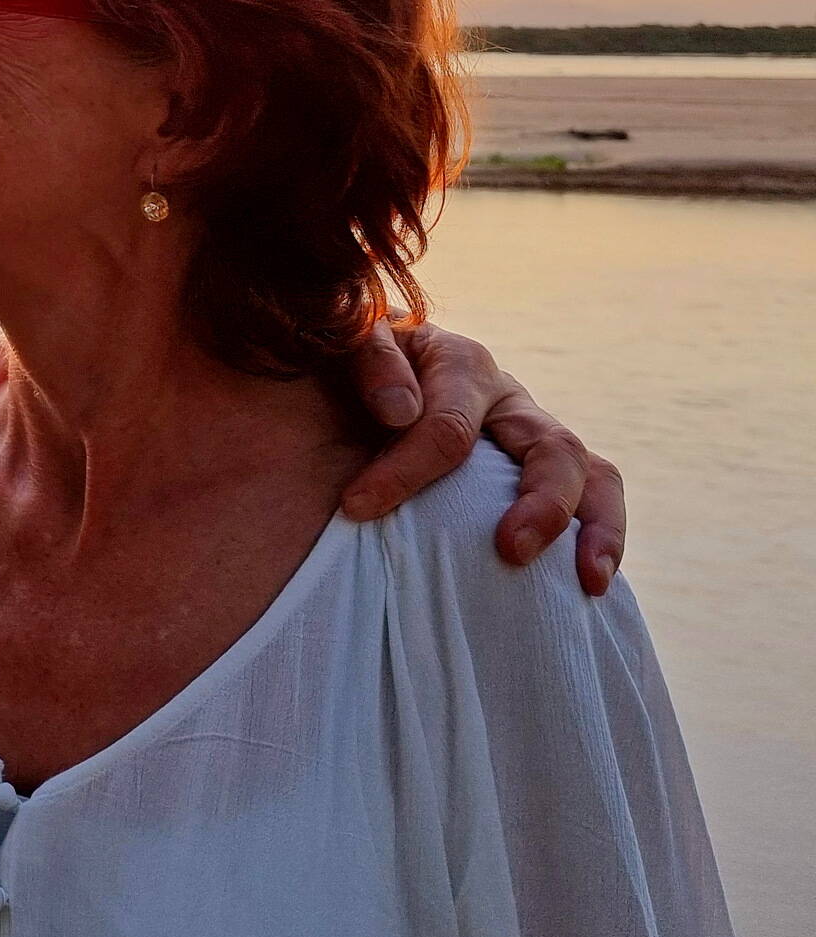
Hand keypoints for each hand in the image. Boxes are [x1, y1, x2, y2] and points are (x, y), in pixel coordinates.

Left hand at [338, 320, 625, 595]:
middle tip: (510, 550)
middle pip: (553, 447)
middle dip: (541, 502)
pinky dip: (600, 539)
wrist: (339, 388)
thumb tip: (401, 411)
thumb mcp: (340, 351)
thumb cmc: (337, 371)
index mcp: (459, 363)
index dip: (406, 470)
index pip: (450, 426)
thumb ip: (369, 361)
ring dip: (596, 527)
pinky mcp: (538, 474)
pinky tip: (590, 585)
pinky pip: (592, 500)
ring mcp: (531, 436)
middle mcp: (507, 399)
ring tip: (588, 579)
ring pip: (591, 473)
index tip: (357, 507)